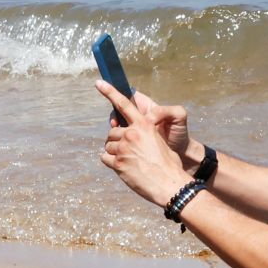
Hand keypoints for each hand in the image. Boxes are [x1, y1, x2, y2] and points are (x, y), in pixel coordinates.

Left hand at [97, 81, 192, 206]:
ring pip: (108, 146)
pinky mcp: (118, 164)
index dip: (110, 92)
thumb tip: (130, 136)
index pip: (123, 104)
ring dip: (114, 153)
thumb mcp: (158, 141)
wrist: (169, 184)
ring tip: (129, 161)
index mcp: (143, 125)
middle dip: (117, 140)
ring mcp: (123, 149)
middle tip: (127, 151)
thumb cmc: (168, 164)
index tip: (99, 83)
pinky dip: (111, 162)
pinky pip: (105, 159)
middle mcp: (131, 134)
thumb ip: (143, 135)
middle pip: (113, 132)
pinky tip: (123, 167)